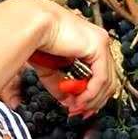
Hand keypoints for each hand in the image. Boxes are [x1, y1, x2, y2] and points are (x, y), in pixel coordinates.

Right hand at [32, 1, 117, 116]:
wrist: (30, 25)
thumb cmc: (34, 39)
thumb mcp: (49, 69)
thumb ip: (60, 85)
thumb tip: (69, 103)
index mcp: (86, 43)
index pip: (99, 75)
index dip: (91, 96)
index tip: (79, 109)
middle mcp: (97, 42)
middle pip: (106, 80)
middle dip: (93, 100)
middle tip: (80, 113)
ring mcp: (100, 42)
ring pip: (107, 81)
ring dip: (92, 99)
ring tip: (77, 108)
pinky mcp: (99, 46)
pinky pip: (101, 78)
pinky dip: (92, 93)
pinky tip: (80, 101)